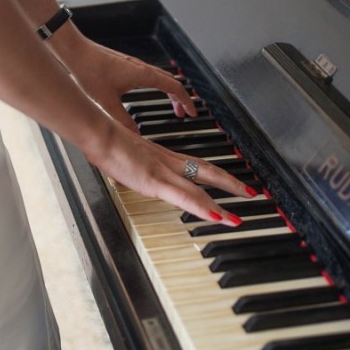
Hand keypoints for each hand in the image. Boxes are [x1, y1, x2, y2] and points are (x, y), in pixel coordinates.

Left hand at [63, 39, 197, 132]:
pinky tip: (147, 94)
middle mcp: (142, 68)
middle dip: (180, 99)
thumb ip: (123, 121)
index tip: (192, 112)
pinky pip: (150, 76)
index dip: (187, 101)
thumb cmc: (89, 71)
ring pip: (161, 78)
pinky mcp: (126, 65)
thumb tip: (135, 136)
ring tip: (170, 106)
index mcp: (144, 76)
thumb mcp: (107, 103)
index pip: (175, 88)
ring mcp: (135, 65)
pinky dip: (158, 86)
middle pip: (171, 82)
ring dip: (169, 92)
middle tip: (182, 113)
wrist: (75, 52)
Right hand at [83, 122, 255, 224]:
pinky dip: (202, 208)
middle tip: (252, 193)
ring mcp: (163, 172)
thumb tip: (132, 170)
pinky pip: (184, 197)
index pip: (197, 165)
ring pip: (201, 189)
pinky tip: (217, 217)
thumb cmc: (104, 139)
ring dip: (222, 204)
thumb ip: (133, 163)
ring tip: (238, 218)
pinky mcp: (155, 181)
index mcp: (163, 156)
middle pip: (209, 173)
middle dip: (232, 185)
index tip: (230, 181)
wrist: (98, 132)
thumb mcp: (124, 154)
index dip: (216, 174)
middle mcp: (169, 163)